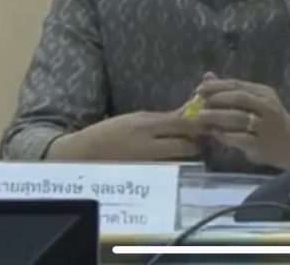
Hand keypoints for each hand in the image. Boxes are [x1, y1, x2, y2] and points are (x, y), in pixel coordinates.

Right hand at [46, 107, 201, 161]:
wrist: (82, 154)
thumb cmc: (109, 133)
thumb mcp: (134, 119)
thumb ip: (160, 119)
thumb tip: (187, 114)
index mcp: (145, 124)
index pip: (182, 123)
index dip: (199, 122)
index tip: (208, 119)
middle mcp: (148, 143)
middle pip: (187, 143)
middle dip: (199, 140)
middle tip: (202, 137)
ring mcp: (148, 161)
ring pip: (181, 157)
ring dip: (190, 152)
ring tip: (190, 147)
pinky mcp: (145, 174)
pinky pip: (169, 167)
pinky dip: (177, 162)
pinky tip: (177, 159)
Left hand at [196, 73, 289, 169]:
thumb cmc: (269, 120)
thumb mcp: (254, 101)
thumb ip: (231, 90)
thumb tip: (207, 76)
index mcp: (263, 92)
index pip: (237, 85)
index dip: (216, 86)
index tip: (199, 89)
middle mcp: (266, 106)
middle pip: (238, 98)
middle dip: (216, 99)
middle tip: (198, 103)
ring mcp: (265, 126)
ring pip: (239, 117)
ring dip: (217, 116)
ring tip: (201, 117)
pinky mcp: (261, 144)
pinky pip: (241, 138)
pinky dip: (226, 135)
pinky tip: (215, 134)